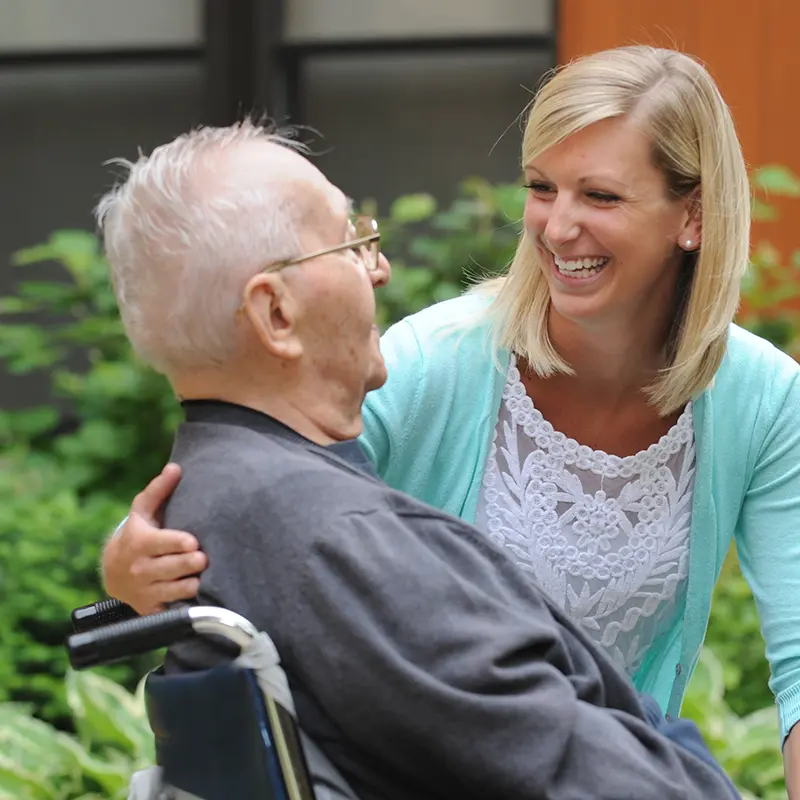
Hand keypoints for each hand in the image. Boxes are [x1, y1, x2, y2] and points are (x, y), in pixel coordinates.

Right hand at [101, 464, 207, 614]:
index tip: (193, 542)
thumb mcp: (142, 511)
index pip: (160, 544)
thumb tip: (176, 467)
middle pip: (170, 569)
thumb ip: (159, 490)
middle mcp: (141, 569)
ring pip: (174, 590)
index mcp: (140, 543)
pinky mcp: (153, 609)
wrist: (114, 573)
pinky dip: (186, 604)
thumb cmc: (137, 535)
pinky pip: (173, 608)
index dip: (177, 544)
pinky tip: (200, 596)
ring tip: (202, 576)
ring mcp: (146, 591)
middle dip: (188, 564)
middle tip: (203, 559)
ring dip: (191, 584)